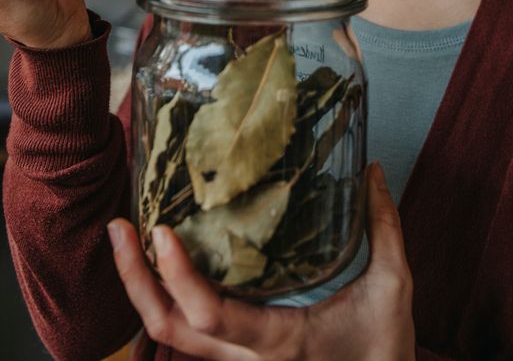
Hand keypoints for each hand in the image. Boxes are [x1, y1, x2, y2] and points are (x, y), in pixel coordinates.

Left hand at [108, 163, 415, 360]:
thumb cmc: (386, 350)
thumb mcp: (393, 287)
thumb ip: (384, 228)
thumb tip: (374, 169)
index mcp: (278, 342)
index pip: (209, 314)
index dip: (176, 275)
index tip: (159, 231)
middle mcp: (245, 358)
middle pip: (165, 328)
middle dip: (133, 279)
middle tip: (119, 225)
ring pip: (167, 335)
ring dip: (140, 287)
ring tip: (127, 238)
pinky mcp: (238, 357)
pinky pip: (186, 332)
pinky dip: (164, 296)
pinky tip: (162, 262)